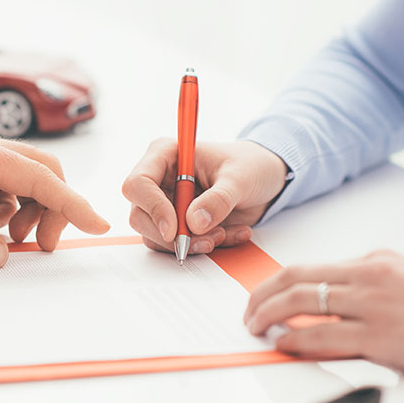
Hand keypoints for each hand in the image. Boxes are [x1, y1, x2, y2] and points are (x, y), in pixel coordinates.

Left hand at [0, 131, 109, 267]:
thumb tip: (3, 254)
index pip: (39, 176)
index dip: (72, 203)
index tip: (97, 224)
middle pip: (40, 174)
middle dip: (52, 209)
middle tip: (41, 247)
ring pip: (22, 183)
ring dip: (28, 212)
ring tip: (10, 241)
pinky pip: (1, 190)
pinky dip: (7, 211)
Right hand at [121, 138, 288, 254]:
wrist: (265, 179)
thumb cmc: (251, 165)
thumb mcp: (241, 178)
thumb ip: (218, 199)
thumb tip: (194, 223)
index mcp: (165, 155)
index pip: (138, 183)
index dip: (153, 208)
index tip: (175, 229)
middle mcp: (159, 180)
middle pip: (140, 215)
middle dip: (173, 235)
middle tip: (208, 239)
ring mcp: (165, 204)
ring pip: (155, 235)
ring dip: (190, 244)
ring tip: (224, 234)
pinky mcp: (176, 224)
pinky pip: (176, 245)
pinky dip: (202, 247)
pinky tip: (229, 234)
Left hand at [244, 250, 403, 380]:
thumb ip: (370, 278)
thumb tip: (336, 289)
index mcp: (374, 261)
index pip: (309, 268)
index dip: (276, 283)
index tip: (261, 295)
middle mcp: (368, 277)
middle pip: (295, 279)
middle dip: (261, 295)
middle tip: (248, 312)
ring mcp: (371, 306)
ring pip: (301, 303)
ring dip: (268, 315)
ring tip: (256, 327)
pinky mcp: (379, 337)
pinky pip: (322, 336)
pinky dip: (295, 339)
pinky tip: (282, 343)